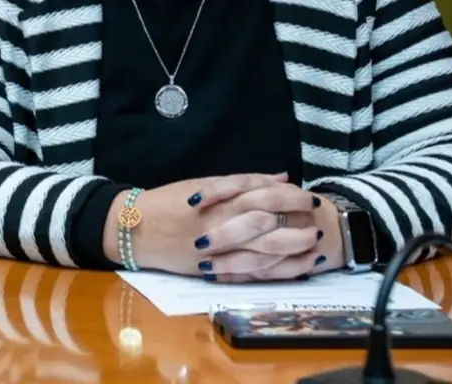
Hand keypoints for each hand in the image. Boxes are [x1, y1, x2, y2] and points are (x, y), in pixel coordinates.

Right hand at [102, 174, 344, 281]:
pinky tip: (295, 267)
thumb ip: (244, 183)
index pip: (263, 194)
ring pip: (263, 251)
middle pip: (268, 222)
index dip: (290, 196)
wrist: (135, 229)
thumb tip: (280, 178)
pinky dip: (275, 271)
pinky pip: (251, 274)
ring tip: (313, 243)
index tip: (307, 196)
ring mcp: (217, 250)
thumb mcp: (204, 184)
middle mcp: (220, 224)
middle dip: (296, 220)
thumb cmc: (170, 202)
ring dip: (293, 248)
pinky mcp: (214, 271)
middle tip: (316, 218)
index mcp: (218, 199)